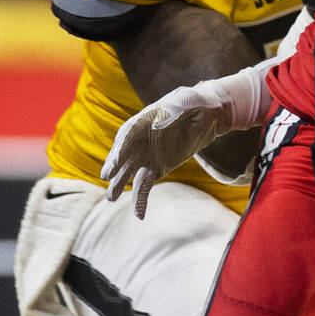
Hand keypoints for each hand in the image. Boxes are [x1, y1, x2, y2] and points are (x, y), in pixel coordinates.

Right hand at [100, 81, 234, 218]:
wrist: (208, 114)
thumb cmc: (195, 103)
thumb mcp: (189, 101)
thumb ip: (176, 109)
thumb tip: (160, 124)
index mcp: (143, 120)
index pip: (128, 135)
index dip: (120, 148)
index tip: (115, 162)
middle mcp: (140, 140)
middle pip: (123, 154)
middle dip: (114, 166)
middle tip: (106, 177)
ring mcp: (146, 155)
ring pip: (129, 172)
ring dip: (119, 184)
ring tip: (110, 198)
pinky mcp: (156, 168)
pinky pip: (145, 185)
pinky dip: (141, 199)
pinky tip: (139, 215)